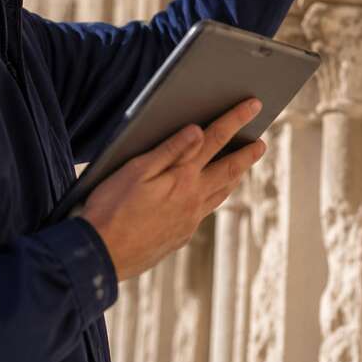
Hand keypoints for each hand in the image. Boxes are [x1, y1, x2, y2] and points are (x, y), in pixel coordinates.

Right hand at [79, 99, 265, 280]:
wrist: (100, 256)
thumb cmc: (111, 209)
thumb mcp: (135, 171)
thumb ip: (169, 150)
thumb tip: (198, 130)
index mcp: (183, 177)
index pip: (215, 140)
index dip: (235, 119)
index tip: (254, 104)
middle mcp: (193, 199)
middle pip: (228, 170)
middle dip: (247, 153)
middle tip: (261, 143)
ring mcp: (189, 221)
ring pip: (220, 194)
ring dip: (234, 177)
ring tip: (243, 167)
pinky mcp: (180, 237)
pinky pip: (205, 212)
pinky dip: (214, 198)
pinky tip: (210, 197)